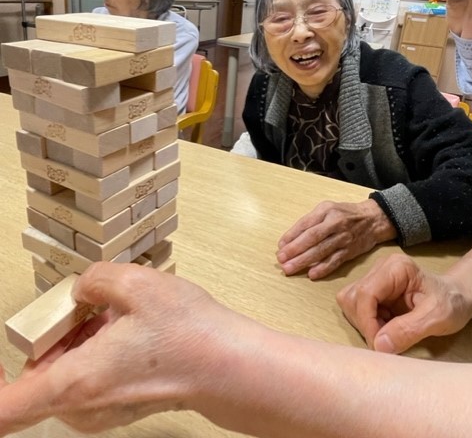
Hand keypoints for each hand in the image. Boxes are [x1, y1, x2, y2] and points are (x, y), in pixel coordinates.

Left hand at [0, 263, 233, 434]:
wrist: (228, 367)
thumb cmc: (187, 333)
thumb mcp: (135, 284)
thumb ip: (93, 279)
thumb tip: (82, 289)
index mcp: (75, 382)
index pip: (3, 410)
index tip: (9, 347)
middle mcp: (81, 407)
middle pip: (34, 378)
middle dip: (47, 338)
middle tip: (78, 307)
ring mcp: (99, 413)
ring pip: (59, 377)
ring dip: (71, 343)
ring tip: (108, 313)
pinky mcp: (116, 408)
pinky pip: (83, 382)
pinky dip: (90, 353)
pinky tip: (121, 328)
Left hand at [277, 199, 395, 278]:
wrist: (374, 219)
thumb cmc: (345, 214)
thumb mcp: (327, 209)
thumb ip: (309, 221)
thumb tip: (289, 239)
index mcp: (326, 211)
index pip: (306, 224)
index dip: (292, 236)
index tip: (280, 246)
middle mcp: (335, 224)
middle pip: (312, 238)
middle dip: (295, 250)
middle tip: (281, 260)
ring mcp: (343, 238)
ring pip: (321, 251)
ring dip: (304, 261)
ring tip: (290, 268)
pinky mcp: (350, 251)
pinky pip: (335, 261)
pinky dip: (323, 268)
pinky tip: (312, 274)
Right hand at [336, 253, 471, 353]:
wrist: (456, 299)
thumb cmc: (451, 303)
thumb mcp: (437, 318)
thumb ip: (408, 330)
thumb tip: (379, 345)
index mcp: (396, 268)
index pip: (365, 293)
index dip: (367, 321)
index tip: (378, 345)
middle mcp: (379, 269)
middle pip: (352, 297)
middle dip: (365, 323)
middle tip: (386, 339)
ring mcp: (374, 278)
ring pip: (350, 302)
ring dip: (364, 323)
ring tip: (388, 331)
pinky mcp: (372, 290)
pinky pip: (356, 308)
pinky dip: (367, 323)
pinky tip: (386, 326)